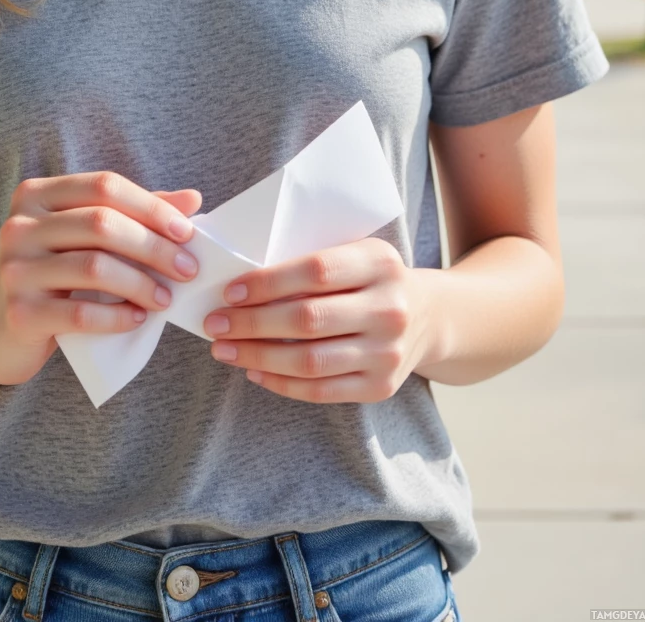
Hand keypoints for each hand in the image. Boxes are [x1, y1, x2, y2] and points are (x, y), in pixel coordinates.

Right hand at [0, 173, 202, 385]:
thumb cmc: (51, 278)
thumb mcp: (82, 239)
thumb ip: (132, 215)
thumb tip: (192, 199)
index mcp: (36, 195)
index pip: (104, 186)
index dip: (150, 206)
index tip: (186, 231)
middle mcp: (19, 225)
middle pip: (102, 223)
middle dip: (154, 246)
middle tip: (187, 269)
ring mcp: (15, 269)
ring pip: (94, 267)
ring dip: (141, 283)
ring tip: (165, 298)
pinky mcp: (19, 314)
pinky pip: (80, 313)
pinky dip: (117, 317)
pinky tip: (138, 319)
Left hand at [202, 237, 433, 402]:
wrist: (429, 317)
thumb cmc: (371, 279)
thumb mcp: (355, 253)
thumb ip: (311, 260)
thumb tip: (241, 279)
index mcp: (380, 262)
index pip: (316, 271)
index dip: (268, 282)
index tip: (230, 291)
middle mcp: (389, 309)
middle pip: (308, 319)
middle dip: (252, 323)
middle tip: (215, 323)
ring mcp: (388, 353)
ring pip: (310, 361)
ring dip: (258, 356)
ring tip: (225, 350)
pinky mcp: (381, 387)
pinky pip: (321, 390)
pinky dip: (281, 383)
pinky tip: (254, 371)